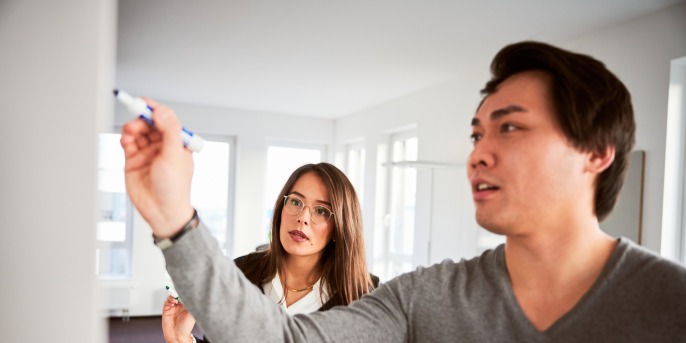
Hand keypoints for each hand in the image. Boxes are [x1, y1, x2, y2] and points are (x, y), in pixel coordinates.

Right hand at [120, 100, 194, 237]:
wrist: (162, 211)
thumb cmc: (174, 187)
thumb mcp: (174, 155)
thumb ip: (169, 131)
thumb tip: (161, 111)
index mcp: (177, 143)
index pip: (166, 119)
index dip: (155, 109)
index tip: (144, 102)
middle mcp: (162, 146)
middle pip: (149, 123)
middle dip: (141, 119)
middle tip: (135, 121)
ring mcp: (148, 153)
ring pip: (138, 132)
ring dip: (132, 128)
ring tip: (130, 132)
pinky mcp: (134, 161)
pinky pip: (128, 143)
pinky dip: (126, 138)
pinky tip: (126, 140)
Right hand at [162, 295, 196, 342]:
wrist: (177, 335)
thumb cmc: (186, 327)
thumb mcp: (193, 314)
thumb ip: (192, 304)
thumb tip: (193, 295)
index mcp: (187, 304)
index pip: (186, 295)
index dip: (185, 292)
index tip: (185, 289)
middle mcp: (180, 305)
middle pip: (178, 294)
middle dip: (178, 291)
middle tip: (180, 292)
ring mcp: (173, 307)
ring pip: (172, 296)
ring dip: (173, 295)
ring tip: (175, 299)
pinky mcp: (166, 309)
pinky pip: (166, 302)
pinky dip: (169, 300)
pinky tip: (172, 303)